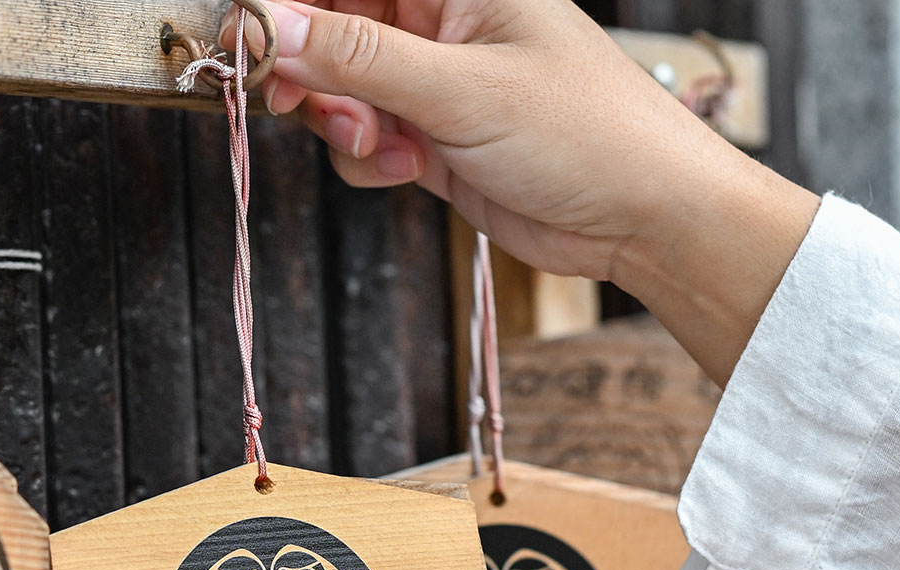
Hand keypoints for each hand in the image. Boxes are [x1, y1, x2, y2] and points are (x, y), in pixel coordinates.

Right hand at [245, 0, 820, 384]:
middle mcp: (440, 20)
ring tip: (388, 146)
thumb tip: (271, 24)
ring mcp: (435, 80)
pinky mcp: (435, 137)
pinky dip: (372, 159)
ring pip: (340, 88)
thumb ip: (359, 59)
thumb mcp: (463, 90)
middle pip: (329, 25)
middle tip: (300, 103)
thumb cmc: (589, 134)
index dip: (291, 1)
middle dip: (310, 68)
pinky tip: (413, 171)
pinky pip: (367, 138)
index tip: (252, 34)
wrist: (647, 217)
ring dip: (344, 122)